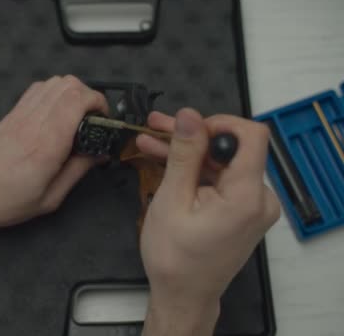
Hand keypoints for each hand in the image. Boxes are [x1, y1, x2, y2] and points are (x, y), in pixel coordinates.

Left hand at [0, 76, 107, 234]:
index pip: (78, 100)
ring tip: (77, 116)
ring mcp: (20, 114)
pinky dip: (54, 94)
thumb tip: (98, 154)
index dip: (99, 103)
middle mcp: (33, 122)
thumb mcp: (50, 198)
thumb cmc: (2, 201)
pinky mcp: (11, 114)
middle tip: (94, 119)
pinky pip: (37, 90)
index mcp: (46, 144)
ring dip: (72, 92)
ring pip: (54, 82)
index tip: (105, 120)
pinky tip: (57, 114)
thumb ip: (78, 171)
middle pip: (69, 84)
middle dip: (90, 96)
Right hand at [136, 108, 279, 334]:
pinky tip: (165, 161)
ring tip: (152, 142)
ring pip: (221, 162)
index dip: (218, 124)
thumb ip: (184, 154)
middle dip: (192, 137)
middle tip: (157, 128)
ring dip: (187, 153)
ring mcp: (252, 205)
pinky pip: (220, 179)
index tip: (188, 127)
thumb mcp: (171, 200)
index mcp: (247, 197)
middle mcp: (259, 199)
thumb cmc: (175, 259)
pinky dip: (195, 171)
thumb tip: (189, 117)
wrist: (183, 294)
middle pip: (231, 148)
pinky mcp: (242, 210)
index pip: (251, 135)